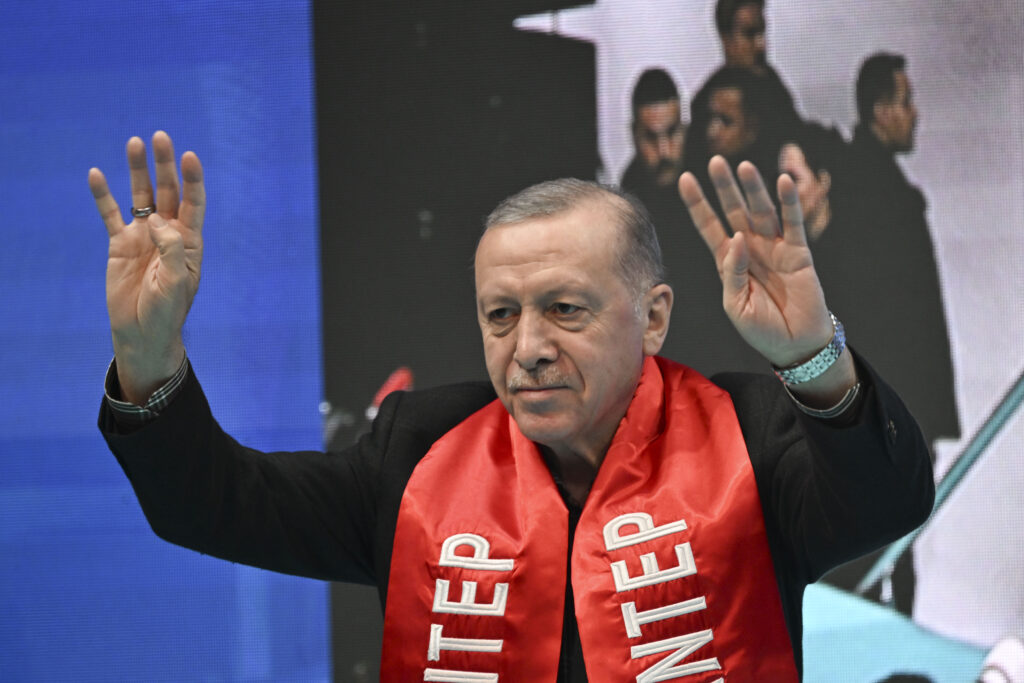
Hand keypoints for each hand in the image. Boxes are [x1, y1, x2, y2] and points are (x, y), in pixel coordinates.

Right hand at [89, 131, 204, 403]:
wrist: (142, 331)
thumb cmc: (166, 311)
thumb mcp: (175, 281)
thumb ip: (170, 248)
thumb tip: (156, 218)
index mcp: (189, 241)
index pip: (194, 202)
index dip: (192, 179)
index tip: (189, 156)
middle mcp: (168, 233)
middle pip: (168, 191)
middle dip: (164, 165)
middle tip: (160, 137)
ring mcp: (143, 236)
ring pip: (141, 196)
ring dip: (138, 170)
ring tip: (134, 143)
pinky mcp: (120, 243)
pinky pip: (110, 214)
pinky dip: (103, 195)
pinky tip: (97, 174)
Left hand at [679, 155, 855, 403]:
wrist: (795, 345)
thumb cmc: (762, 329)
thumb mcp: (735, 306)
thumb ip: (731, 273)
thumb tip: (736, 239)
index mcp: (729, 261)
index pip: (709, 226)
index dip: (698, 204)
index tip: (684, 179)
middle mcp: (750, 248)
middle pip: (734, 211)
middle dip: (724, 187)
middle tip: (715, 161)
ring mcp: (774, 248)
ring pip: (761, 212)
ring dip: (753, 189)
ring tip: (743, 166)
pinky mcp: (798, 252)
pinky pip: (793, 223)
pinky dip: (789, 202)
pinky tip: (782, 181)